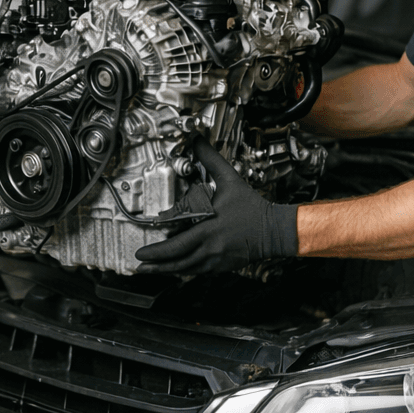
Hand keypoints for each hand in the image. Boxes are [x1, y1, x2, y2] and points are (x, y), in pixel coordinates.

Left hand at [135, 139, 298, 274]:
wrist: (275, 231)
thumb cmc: (253, 209)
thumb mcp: (230, 180)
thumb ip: (211, 160)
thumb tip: (197, 141)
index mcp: (208, 229)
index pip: (177, 245)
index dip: (157, 252)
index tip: (141, 252)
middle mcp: (210, 248)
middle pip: (177, 262)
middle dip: (155, 265)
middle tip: (139, 264)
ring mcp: (216, 260)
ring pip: (186, 270)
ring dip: (166, 270)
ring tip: (150, 269)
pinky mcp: (222, 266)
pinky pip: (198, 271)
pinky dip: (183, 270)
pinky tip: (174, 268)